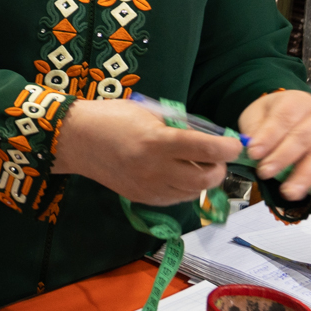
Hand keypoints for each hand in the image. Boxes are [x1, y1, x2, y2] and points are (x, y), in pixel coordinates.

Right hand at [53, 98, 242, 206]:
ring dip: (202, 180)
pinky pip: (176, 198)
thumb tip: (206, 138)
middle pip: (206, 178)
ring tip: (195, 165)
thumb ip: (177, 126)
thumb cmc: (111, 117)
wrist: (76, 139)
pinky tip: (177, 174)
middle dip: (218, 168)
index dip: (228, 148)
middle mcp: (155, 168)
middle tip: (216, 157)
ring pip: (194, 192)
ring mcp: (148, 187)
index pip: (207, 150)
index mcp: (158, 141)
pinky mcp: (142, 198)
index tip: (234, 144)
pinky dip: (184, 188)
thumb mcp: (148, 112)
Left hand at [237, 90, 310, 204]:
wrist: (294, 111)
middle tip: (264, 173)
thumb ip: (255, 129)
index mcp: (296, 102)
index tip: (252, 153)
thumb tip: (250, 147)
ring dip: (305, 177)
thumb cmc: (274, 115)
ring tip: (288, 192)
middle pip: (303, 138)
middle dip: (282, 158)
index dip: (268, 137)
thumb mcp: (258, 114)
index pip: (283, 119)